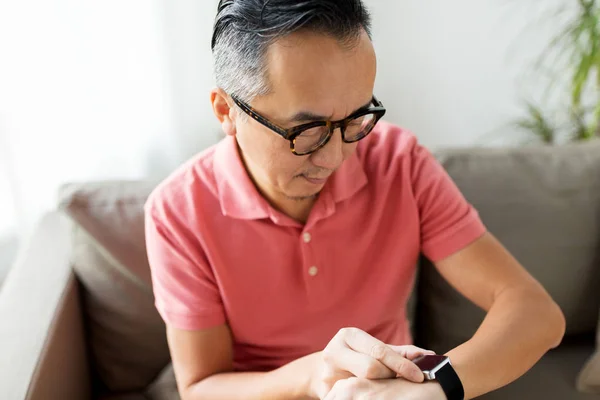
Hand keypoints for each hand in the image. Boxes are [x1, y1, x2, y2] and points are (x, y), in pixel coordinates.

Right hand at [308, 327, 435, 398]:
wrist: (324, 371)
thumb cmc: (357, 357)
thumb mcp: (374, 349)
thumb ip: (399, 352)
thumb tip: (428, 355)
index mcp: (349, 335)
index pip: (379, 350)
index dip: (401, 364)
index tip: (419, 376)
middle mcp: (334, 350)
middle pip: (370, 368)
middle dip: (389, 376)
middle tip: (398, 381)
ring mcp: (326, 371)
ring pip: (362, 383)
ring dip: (379, 387)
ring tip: (386, 388)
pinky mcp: (325, 391)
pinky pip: (352, 396)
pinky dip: (367, 396)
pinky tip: (374, 396)